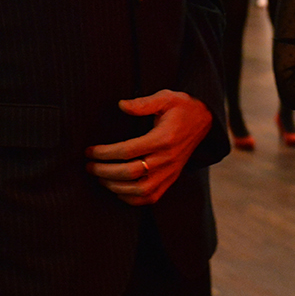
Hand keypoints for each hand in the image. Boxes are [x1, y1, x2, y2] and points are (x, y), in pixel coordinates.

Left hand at [88, 90, 212, 205]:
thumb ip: (143, 103)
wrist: (205, 121)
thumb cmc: (182, 107)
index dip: (105, 153)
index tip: (89, 151)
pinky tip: (117, 190)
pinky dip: (131, 198)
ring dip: (115, 186)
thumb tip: (121, 105)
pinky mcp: (171, 179)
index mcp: (163, 138)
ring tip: (100, 178)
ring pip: (140, 189)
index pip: (128, 150)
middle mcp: (167, 158)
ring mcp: (170, 172)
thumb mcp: (166, 97)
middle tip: (89, 166)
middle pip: (130, 172)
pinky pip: (151, 197)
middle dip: (104, 171)